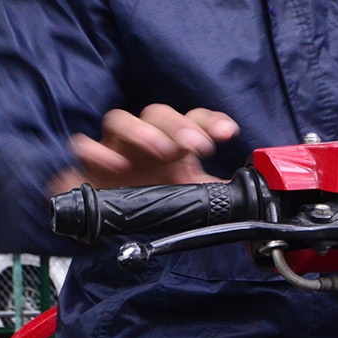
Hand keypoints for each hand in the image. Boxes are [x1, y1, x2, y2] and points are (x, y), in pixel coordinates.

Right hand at [51, 105, 239, 190]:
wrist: (115, 224)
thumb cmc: (156, 199)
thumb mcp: (192, 199)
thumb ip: (220, 194)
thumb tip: (253, 197)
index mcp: (174, 144)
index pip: (192, 120)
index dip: (210, 122)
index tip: (227, 133)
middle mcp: (145, 140)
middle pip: (158, 114)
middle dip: (178, 126)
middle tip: (196, 145)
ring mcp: (115, 149)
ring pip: (120, 120)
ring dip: (141, 131)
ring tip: (160, 150)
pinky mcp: (88, 166)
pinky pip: (84, 147)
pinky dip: (95, 152)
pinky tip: (115, 166)